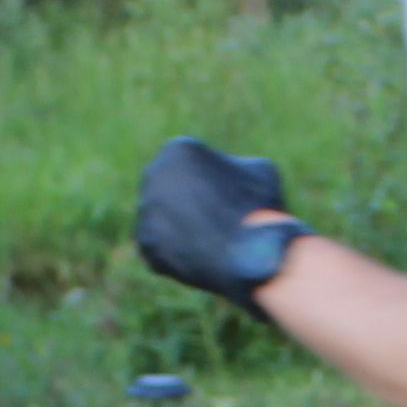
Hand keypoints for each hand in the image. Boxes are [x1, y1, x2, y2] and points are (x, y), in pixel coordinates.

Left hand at [136, 137, 299, 305]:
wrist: (250, 254)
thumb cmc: (259, 207)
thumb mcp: (259, 171)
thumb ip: (236, 168)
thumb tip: (230, 175)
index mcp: (178, 150)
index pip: (188, 165)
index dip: (208, 180)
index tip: (225, 195)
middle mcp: (153, 175)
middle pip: (170, 189)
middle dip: (188, 202)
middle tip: (214, 219)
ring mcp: (146, 211)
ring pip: (163, 219)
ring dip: (182, 228)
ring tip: (212, 240)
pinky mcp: (146, 244)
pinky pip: (161, 247)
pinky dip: (179, 254)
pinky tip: (202, 256)